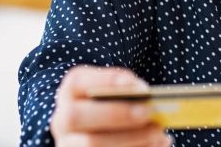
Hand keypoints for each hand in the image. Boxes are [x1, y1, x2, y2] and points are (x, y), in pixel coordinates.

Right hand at [50, 65, 171, 146]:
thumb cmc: (116, 108)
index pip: (77, 81)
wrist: (104, 135)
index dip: (107, 80)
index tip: (139, 85)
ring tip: (159, 133)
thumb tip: (145, 96)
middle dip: (115, 113)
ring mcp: (68, 144)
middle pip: (77, 116)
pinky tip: (157, 145)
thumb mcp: (117, 95)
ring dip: (130, 138)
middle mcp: (62, 119)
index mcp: (70, 92)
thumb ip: (127, 93)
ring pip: (91, 144)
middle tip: (148, 113)